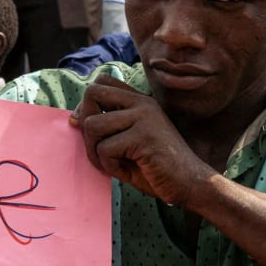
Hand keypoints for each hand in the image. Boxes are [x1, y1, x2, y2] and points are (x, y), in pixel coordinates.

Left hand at [71, 74, 217, 206]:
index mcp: (140, 102)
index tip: (89, 129)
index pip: (103, 81)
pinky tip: (126, 172)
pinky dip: (110, 167)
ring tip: (112, 164)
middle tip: (97, 149)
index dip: (86, 104)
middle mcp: (142, 104)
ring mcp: (144, 117)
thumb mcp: (131, 141)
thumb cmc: (157, 168)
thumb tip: (74, 120)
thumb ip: (110, 127)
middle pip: (92, 93)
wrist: (191, 184)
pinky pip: (105, 149)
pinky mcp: (143, 136)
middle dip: (85, 124)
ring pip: (93, 125)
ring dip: (95, 151)